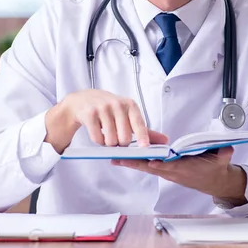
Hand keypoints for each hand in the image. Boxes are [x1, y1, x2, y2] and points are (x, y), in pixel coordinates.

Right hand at [45, 89, 167, 153]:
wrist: (82, 100)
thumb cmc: (109, 110)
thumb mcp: (127, 115)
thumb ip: (144, 130)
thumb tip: (165, 140)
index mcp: (129, 105)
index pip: (138, 123)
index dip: (142, 136)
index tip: (145, 147)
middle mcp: (117, 104)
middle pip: (124, 138)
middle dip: (121, 144)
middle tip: (117, 138)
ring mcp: (102, 108)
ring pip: (111, 140)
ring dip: (109, 143)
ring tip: (106, 134)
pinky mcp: (89, 114)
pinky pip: (97, 139)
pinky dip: (98, 141)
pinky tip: (97, 132)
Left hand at [111, 146, 247, 205]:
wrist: (215, 182)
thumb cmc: (216, 168)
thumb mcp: (223, 160)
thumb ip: (223, 154)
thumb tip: (227, 149)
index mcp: (186, 169)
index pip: (171, 167)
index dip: (161, 165)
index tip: (150, 162)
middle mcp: (174, 172)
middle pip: (152, 168)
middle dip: (135, 164)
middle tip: (118, 159)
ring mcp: (169, 173)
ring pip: (148, 167)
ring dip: (132, 163)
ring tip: (115, 158)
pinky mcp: (166, 172)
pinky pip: (149, 167)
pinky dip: (137, 163)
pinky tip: (125, 158)